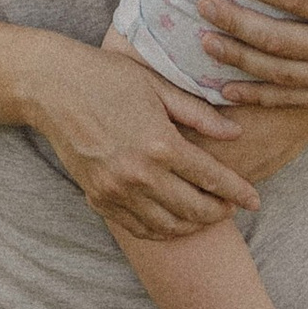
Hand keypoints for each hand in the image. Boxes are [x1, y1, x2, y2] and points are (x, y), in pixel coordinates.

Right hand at [25, 47, 259, 240]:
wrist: (52, 87)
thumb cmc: (107, 76)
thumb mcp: (156, 86)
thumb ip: (198, 114)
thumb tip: (236, 133)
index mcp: (160, 143)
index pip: (212, 178)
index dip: (238, 191)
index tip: (255, 199)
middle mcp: (140, 174)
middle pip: (194, 208)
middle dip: (219, 212)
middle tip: (232, 208)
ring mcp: (117, 191)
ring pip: (168, 226)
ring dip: (193, 225)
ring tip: (205, 216)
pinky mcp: (99, 199)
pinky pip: (138, 228)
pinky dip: (161, 231)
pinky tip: (173, 222)